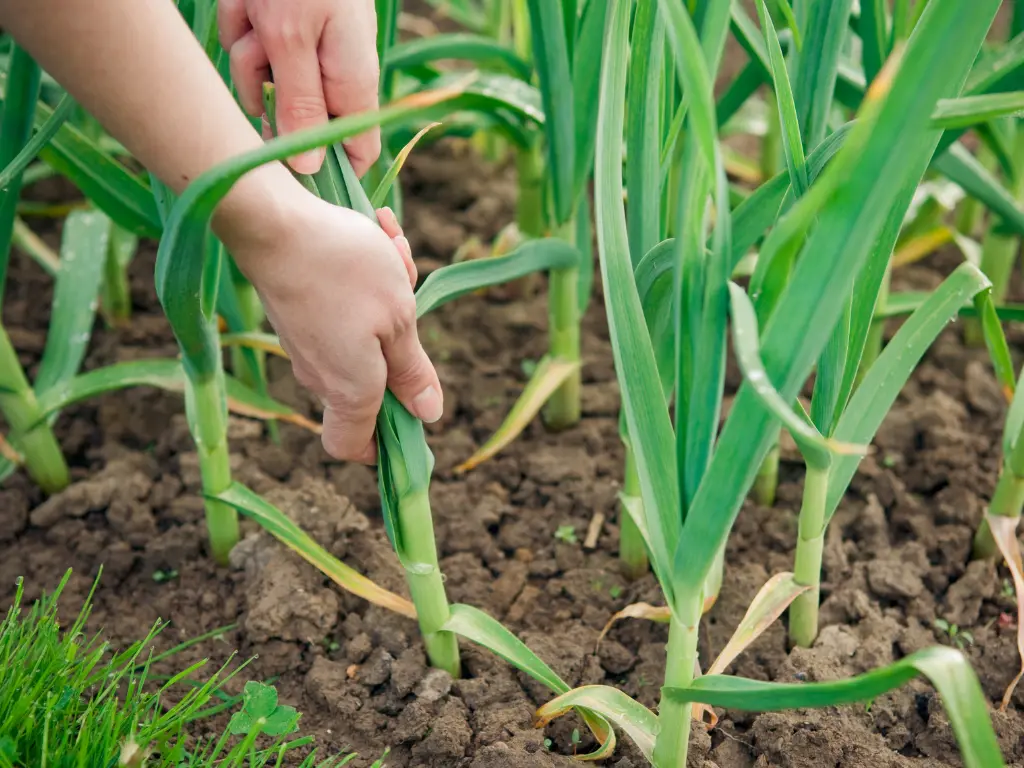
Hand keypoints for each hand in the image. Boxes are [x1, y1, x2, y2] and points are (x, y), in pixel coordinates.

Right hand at [216, 177, 438, 464]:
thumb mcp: (398, 320)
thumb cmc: (345, 271)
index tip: (411, 420)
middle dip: (403, 342)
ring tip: (393, 250)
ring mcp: (304, 342)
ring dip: (389, 295)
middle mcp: (320, 375)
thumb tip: (427, 415)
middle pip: (370, 383)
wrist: (272, 220)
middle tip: (412, 295)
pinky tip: (375, 233)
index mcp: (349, 390)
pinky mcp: (297, 312)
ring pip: (363, 333)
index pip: (353, 447)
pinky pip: (343, 306)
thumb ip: (412, 371)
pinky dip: (364, 276)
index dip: (382, 446)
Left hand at [219, 0, 381, 175]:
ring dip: (247, 51)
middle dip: (265, 94)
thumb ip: (300, 104)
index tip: (288, 175)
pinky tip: (249, 2)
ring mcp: (310, 53)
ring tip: (255, 11)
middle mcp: (335, 74)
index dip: (331, 172)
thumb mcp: (291, 38)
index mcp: (353, 83)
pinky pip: (252, 48)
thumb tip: (310, 168)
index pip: (359, 152)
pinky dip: (242, 22)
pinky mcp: (285, 30)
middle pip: (295, 119)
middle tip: (260, 54)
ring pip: (263, 81)